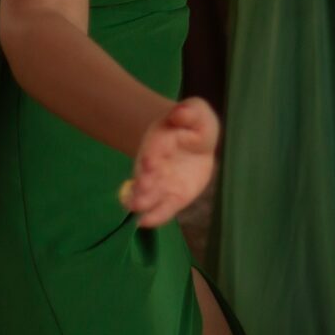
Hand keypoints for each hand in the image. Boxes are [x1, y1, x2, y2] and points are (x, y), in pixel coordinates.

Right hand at [124, 98, 218, 228]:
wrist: (194, 140)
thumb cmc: (194, 124)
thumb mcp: (196, 112)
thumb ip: (189, 112)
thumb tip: (180, 113)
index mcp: (159, 140)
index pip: (153, 149)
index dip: (151, 157)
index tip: (148, 163)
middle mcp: (154, 164)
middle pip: (145, 176)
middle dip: (143, 185)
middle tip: (141, 194)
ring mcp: (160, 183)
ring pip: (148, 195)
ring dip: (143, 201)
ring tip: (139, 209)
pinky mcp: (172, 197)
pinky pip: (162, 209)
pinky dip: (154, 216)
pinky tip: (146, 222)